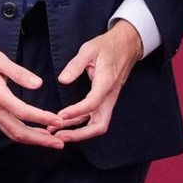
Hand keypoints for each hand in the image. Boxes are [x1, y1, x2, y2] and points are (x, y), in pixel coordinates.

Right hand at [0, 35, 65, 148]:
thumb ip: (18, 73)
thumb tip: (38, 84)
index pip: (23, 112)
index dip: (42, 118)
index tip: (58, 121)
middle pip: (18, 132)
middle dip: (40, 140)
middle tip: (59, 143)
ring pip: (12, 133)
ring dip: (32, 139)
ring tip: (50, 141)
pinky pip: (6, 128)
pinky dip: (22, 133)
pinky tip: (32, 132)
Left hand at [49, 21, 142, 141]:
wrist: (126, 45)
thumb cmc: (107, 46)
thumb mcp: (89, 49)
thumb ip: (75, 65)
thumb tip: (62, 80)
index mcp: (106, 83)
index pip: (92, 104)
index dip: (76, 112)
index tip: (60, 116)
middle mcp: (109, 96)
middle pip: (99, 125)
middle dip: (80, 134)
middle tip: (59, 136)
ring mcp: (108, 100)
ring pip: (96, 124)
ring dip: (77, 132)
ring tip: (56, 133)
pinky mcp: (104, 100)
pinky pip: (93, 116)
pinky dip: (79, 123)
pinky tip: (64, 124)